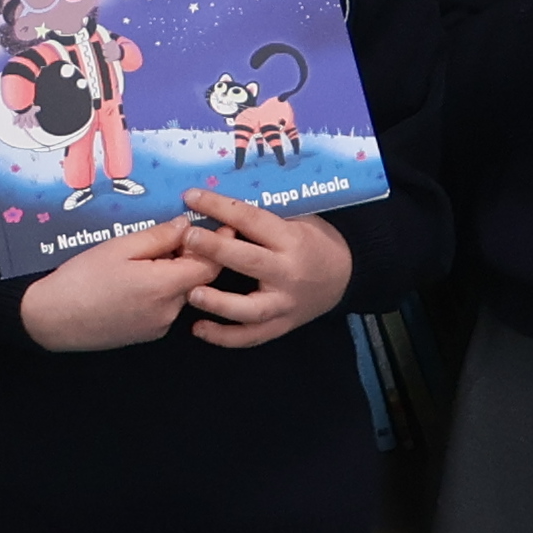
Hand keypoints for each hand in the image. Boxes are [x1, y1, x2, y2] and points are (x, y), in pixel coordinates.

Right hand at [22, 221, 215, 351]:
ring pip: (181, 293)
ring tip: (147, 256)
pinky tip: (136, 279)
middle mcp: (168, 311)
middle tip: (174, 234)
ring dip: (175, 273)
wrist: (52, 319)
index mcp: (164, 287)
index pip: (209, 266)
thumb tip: (187, 226)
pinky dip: (162, 290)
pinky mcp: (147, 335)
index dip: (218, 245)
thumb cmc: (81, 279)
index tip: (221, 225)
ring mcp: (159, 326)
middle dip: (192, 255)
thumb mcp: (119, 247)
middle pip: (196, 279)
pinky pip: (166, 306)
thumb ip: (159, 237)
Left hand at [178, 193, 352, 346]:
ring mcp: (284, 305)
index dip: (220, 207)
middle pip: (248, 261)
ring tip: (190, 293)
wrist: (345, 275)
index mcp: (291, 240)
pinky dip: (224, 337)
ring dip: (218, 303)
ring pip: (249, 309)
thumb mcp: (297, 219)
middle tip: (187, 239)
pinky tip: (197, 329)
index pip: (252, 220)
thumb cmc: (314, 240)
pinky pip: (251, 336)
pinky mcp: (281, 326)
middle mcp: (287, 273)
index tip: (192, 196)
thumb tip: (215, 202)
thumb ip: (262, 217)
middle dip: (216, 249)